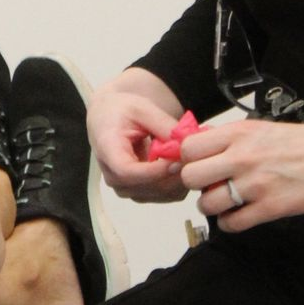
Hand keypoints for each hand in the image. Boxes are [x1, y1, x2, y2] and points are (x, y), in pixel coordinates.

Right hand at [87, 84, 188, 203]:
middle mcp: (113, 177)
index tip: (178, 160)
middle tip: (196, 155)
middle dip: (176, 173)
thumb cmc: (121, 112)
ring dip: (181, 177)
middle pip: (148, 187)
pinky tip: (185, 163)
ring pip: (162, 194)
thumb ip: (163, 125)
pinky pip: (167, 195)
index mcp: (107, 152)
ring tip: (192, 156)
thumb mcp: (141, 109)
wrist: (110, 119)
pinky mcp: (140, 193)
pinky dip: (181, 182)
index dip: (155, 171)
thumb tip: (186, 143)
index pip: (128, 172)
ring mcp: (127, 189)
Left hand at [176, 116, 303, 232]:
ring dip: (211, 206)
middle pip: (190, 176)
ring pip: (207, 204)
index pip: (189, 147)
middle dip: (195, 183)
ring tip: (224, 201)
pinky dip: (230, 223)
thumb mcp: (259, 128)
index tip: (197, 164)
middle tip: (208, 184)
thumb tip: (198, 149)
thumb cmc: (301, 141)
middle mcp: (242, 157)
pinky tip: (238, 215)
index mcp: (238, 133)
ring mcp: (255, 185)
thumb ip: (229, 139)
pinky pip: (231, 224)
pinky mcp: (270, 209)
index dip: (188, 159)